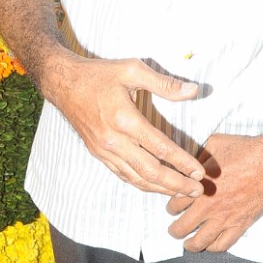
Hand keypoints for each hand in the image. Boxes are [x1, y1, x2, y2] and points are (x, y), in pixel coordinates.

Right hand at [42, 53, 205, 197]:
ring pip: (136, 178)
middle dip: (176, 184)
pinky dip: (141, 184)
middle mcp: (113, 140)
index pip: (160, 148)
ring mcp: (104, 150)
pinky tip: (155, 186)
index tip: (200, 173)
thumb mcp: (132, 70)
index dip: (183, 163)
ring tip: (182, 193)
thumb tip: (193, 91)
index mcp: (124, 120)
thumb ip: (164, 83)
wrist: (63, 83)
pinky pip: (122, 174)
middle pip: (150, 171)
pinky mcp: (98, 153)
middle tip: (198, 191)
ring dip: (161, 188)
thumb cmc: (99, 74)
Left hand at [165, 129, 262, 251]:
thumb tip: (192, 163)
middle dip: (174, 230)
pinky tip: (210, 244)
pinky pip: (223, 245)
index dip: (171, 207)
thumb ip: (199, 156)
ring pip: (199, 242)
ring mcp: (225, 218)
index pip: (174, 204)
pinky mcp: (241, 225)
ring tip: (188, 243)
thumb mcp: (214, 144)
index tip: (174, 207)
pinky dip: (213, 248)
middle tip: (174, 229)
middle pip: (181, 228)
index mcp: (199, 186)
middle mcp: (208, 206)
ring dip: (190, 244)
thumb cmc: (245, 150)